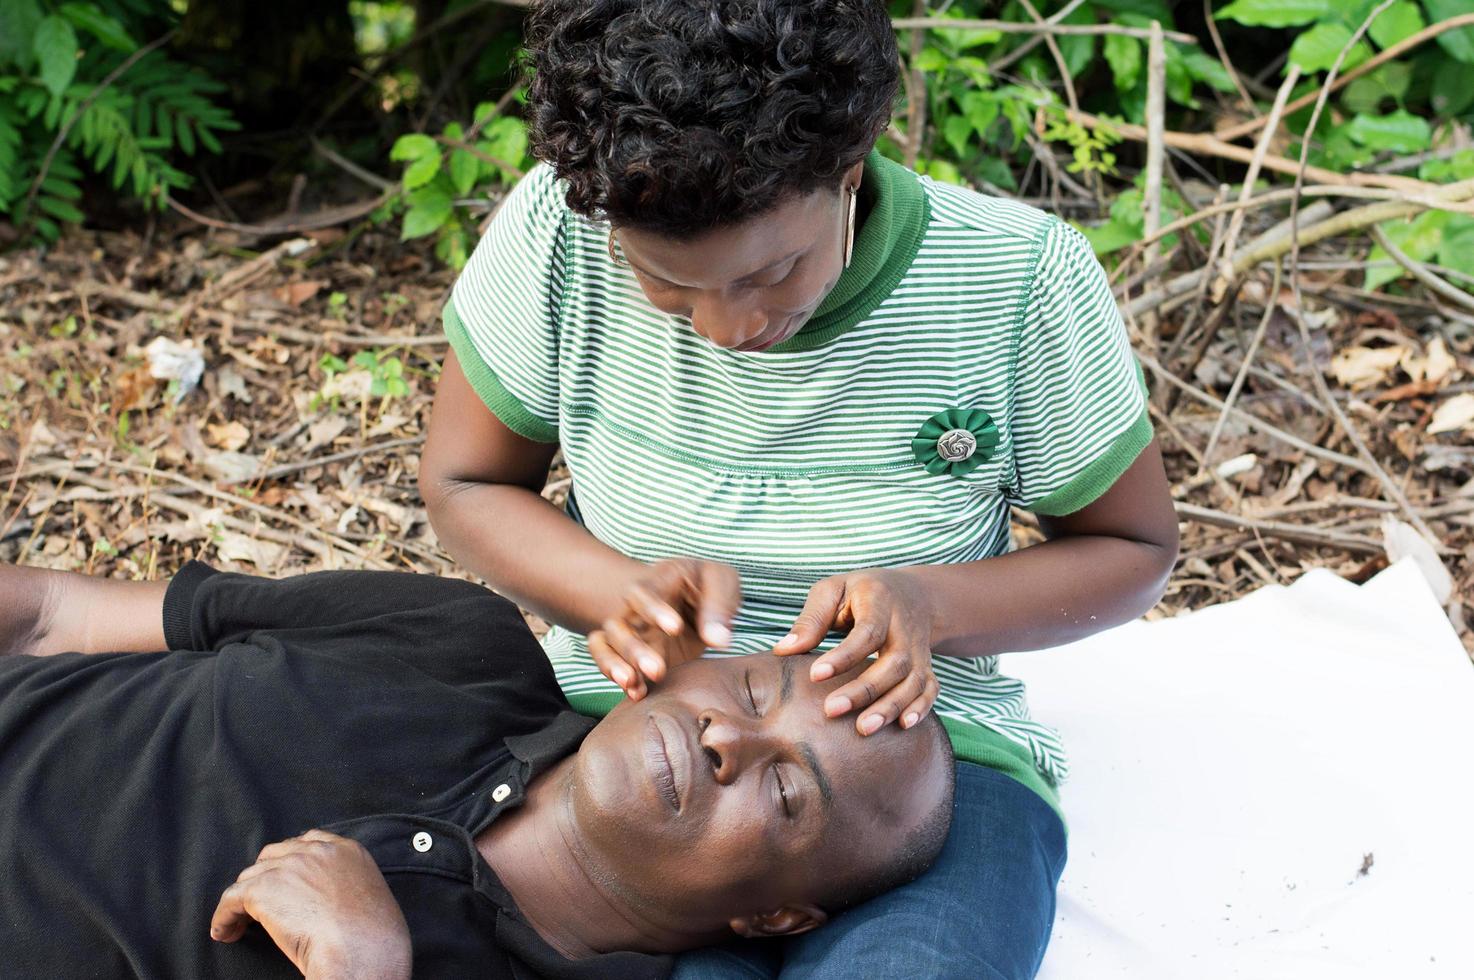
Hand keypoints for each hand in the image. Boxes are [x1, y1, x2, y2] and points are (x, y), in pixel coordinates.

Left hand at [210, 830, 411, 979]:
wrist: (362, 950)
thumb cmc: (374, 938)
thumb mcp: (372, 897)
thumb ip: (349, 886)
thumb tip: (330, 904)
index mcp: (348, 850)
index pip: (309, 841)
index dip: (291, 859)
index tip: (283, 877)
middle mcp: (317, 851)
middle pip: (274, 854)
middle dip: (265, 877)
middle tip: (261, 903)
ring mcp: (289, 867)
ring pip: (251, 877)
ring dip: (245, 900)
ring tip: (240, 923)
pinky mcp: (264, 889)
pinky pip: (232, 899)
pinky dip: (224, 917)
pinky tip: (225, 932)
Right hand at [587, 558, 740, 699]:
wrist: (692, 599)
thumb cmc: (709, 587)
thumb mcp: (723, 582)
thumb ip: (720, 607)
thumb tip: (717, 639)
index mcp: (658, 581)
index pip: (644, 592)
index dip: (654, 609)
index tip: (675, 627)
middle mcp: (635, 606)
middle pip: (619, 623)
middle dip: (633, 648)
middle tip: (657, 669)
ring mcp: (628, 628)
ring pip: (606, 643)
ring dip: (616, 665)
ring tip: (634, 684)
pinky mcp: (627, 651)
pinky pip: (605, 658)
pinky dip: (613, 674)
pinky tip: (636, 693)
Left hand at [774, 569, 939, 735]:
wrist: (912, 593)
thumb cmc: (860, 592)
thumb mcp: (833, 590)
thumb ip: (811, 619)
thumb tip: (783, 650)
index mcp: (879, 602)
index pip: (867, 632)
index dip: (843, 656)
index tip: (815, 676)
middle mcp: (904, 627)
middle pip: (894, 661)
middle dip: (865, 689)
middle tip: (831, 710)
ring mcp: (919, 648)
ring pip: (913, 680)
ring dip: (891, 706)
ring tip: (863, 728)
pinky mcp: (926, 666)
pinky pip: (930, 688)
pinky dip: (921, 707)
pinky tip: (903, 725)